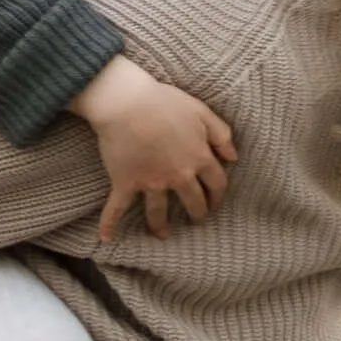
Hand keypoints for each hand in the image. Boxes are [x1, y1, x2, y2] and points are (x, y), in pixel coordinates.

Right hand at [70, 55, 238, 241]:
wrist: (127, 103)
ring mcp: (152, 183)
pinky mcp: (126, 183)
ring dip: (161, 226)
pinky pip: (117, 208)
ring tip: (163, 234)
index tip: (215, 201)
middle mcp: (178, 176)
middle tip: (196, 218)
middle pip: (194, 203)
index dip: (218, 195)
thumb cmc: (165, 102)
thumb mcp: (202, 111)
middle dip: (197, 214)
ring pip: (159, 213)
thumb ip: (221, 135)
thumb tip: (234, 157)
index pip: (217, 184)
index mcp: (199, 158)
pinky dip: (109, 224)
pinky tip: (106, 238)